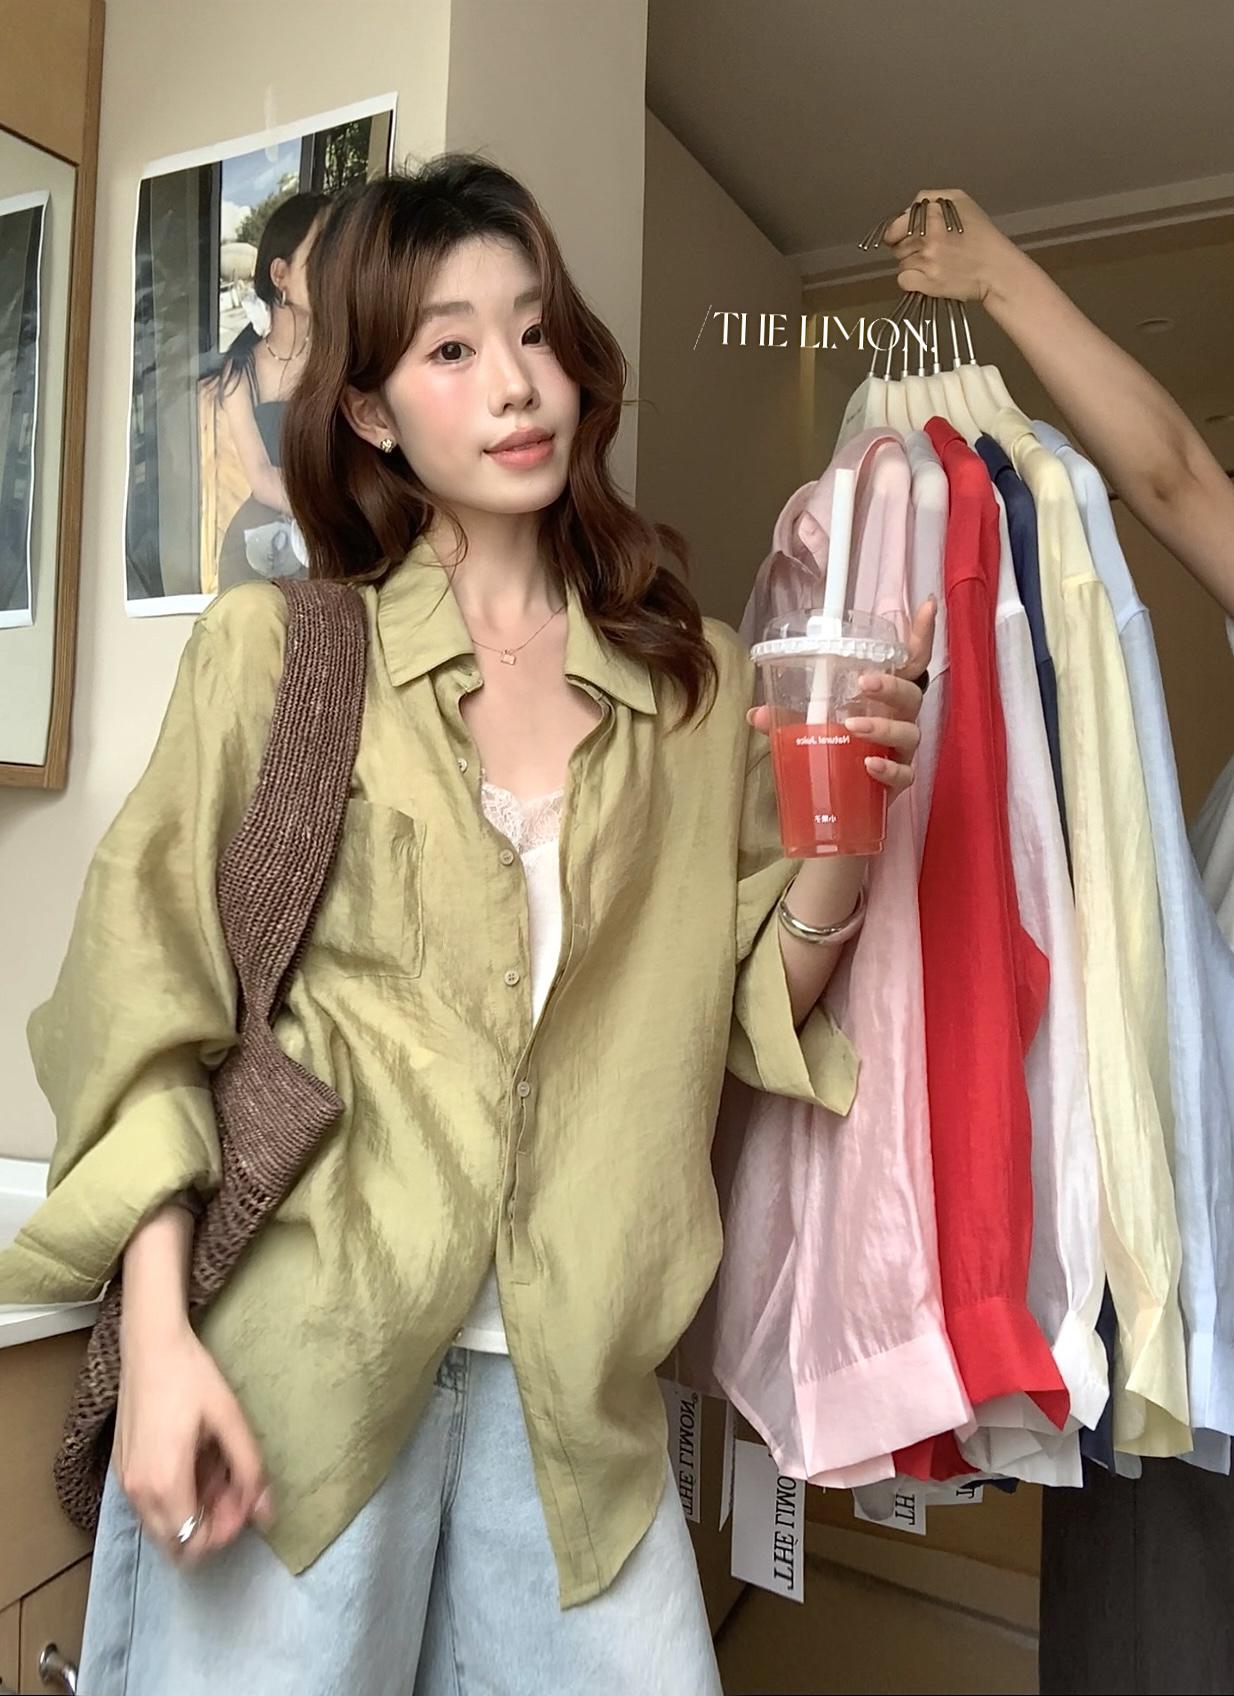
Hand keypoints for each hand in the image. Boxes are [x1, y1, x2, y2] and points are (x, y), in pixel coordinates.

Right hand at [115, 1320, 273, 1565]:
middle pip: (176, 1543)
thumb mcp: (230, 1420)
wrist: (150, 1345)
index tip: (246, 1504)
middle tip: (238, 1492)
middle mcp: (139, 1492)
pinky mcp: (122, 1469)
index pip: (193, 1542)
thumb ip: (250, 1470)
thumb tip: (267, 1512)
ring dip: (195, 1512)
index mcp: (165, 1483)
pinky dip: (177, 1498)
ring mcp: (126, 1482)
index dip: (225, 1532)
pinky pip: (151, 1505)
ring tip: (222, 1474)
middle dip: (212, 1526)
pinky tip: (199, 1465)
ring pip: (163, 1526)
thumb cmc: (191, 1377)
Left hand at [747, 582, 935, 800]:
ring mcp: (902, 750)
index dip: (921, 634)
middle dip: (890, 686)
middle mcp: (899, 718)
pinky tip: (869, 765)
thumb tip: (755, 713)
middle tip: (864, 682)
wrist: (840, 806)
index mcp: (882, 697)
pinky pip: (904, 774)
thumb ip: (786, 718)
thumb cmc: (833, 752)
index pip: (907, 661)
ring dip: (883, 726)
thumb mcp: (808, 729)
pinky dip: (888, 770)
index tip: (927, 605)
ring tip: (853, 726)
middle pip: (910, 694)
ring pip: (908, 732)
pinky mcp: (900, 781)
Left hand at [880, 190, 1027, 308]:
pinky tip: (928, 277)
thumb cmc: (982, 236)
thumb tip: (906, 210)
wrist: (997, 269)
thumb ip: (930, 197)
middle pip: (897, 245)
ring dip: (913, 264)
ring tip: (935, 263)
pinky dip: (912, 280)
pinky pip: (903, 280)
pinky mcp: (927, 282)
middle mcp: (928, 236)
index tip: (908, 236)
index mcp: (933, 214)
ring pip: (901, 263)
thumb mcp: (961, 201)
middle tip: (930, 251)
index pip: (896, 225)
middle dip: (908, 248)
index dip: (900, 232)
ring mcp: (927, 260)